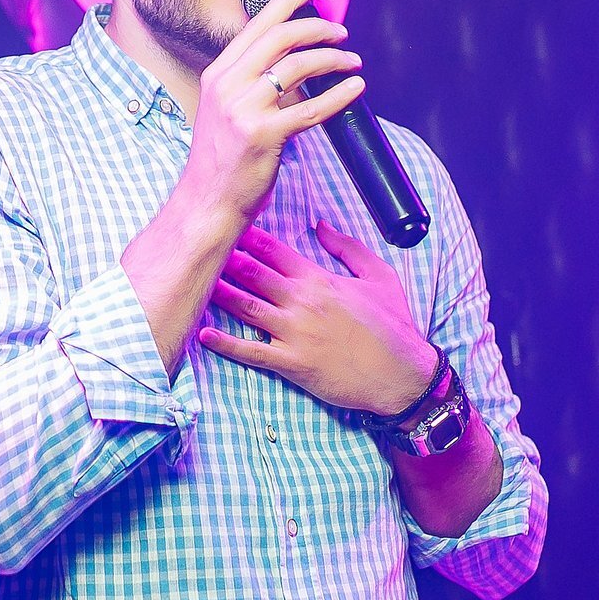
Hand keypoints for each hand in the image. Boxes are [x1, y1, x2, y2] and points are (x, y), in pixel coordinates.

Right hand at [178, 0, 366, 232]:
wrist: (206, 203)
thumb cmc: (221, 163)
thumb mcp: (225, 112)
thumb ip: (250, 86)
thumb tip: (293, 68)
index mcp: (217, 76)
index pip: (256, 26)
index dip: (286, 2)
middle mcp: (227, 86)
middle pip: (281, 37)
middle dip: (318, 28)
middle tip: (342, 33)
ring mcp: (244, 109)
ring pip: (298, 66)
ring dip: (333, 59)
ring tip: (352, 63)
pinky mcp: (264, 135)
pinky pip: (312, 108)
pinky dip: (340, 96)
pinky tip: (356, 89)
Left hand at [199, 219, 438, 415]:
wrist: (402, 374)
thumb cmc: (393, 325)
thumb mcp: (379, 275)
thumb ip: (348, 247)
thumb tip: (319, 225)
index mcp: (319, 279)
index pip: (274, 251)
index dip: (247, 237)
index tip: (227, 226)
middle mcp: (302, 302)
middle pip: (253, 274)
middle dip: (225, 259)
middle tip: (200, 248)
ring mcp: (294, 334)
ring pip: (246, 307)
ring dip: (220, 294)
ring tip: (196, 282)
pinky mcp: (292, 363)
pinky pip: (252, 351)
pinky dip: (226, 344)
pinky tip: (204, 334)